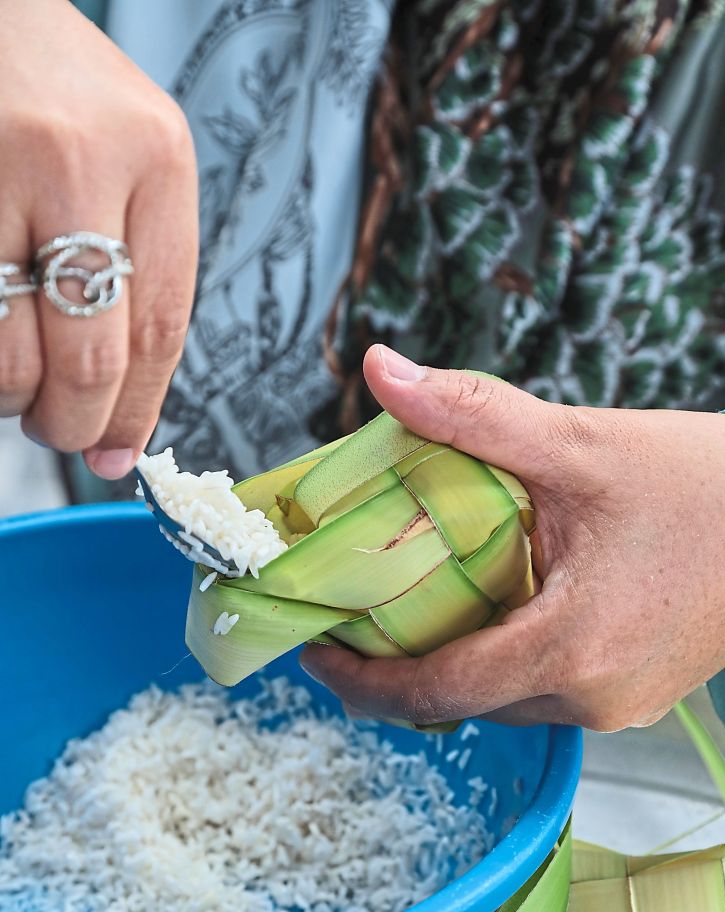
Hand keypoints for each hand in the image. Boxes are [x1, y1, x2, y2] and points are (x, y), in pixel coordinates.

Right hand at [0, 0, 197, 478]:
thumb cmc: (60, 95)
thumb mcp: (133, 155)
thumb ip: (142, 263)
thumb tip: (125, 409)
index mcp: (155, 155)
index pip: (161, 326)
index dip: (138, 410)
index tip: (120, 454)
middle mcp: (79, 157)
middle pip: (90, 353)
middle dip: (75, 422)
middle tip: (63, 433)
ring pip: (8, 351)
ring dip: (13, 398)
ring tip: (17, 388)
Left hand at [301, 346, 724, 730]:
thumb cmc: (707, 483)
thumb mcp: (580, 443)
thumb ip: (472, 412)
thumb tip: (380, 369)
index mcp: (570, 650)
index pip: (434, 694)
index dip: (361, 679)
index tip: (316, 647)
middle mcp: (591, 699)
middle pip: (461, 701)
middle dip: (398, 665)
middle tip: (355, 610)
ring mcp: (617, 708)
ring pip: (501, 699)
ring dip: (452, 660)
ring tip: (416, 599)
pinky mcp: (634, 698)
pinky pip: (542, 691)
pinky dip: (502, 658)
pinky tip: (492, 604)